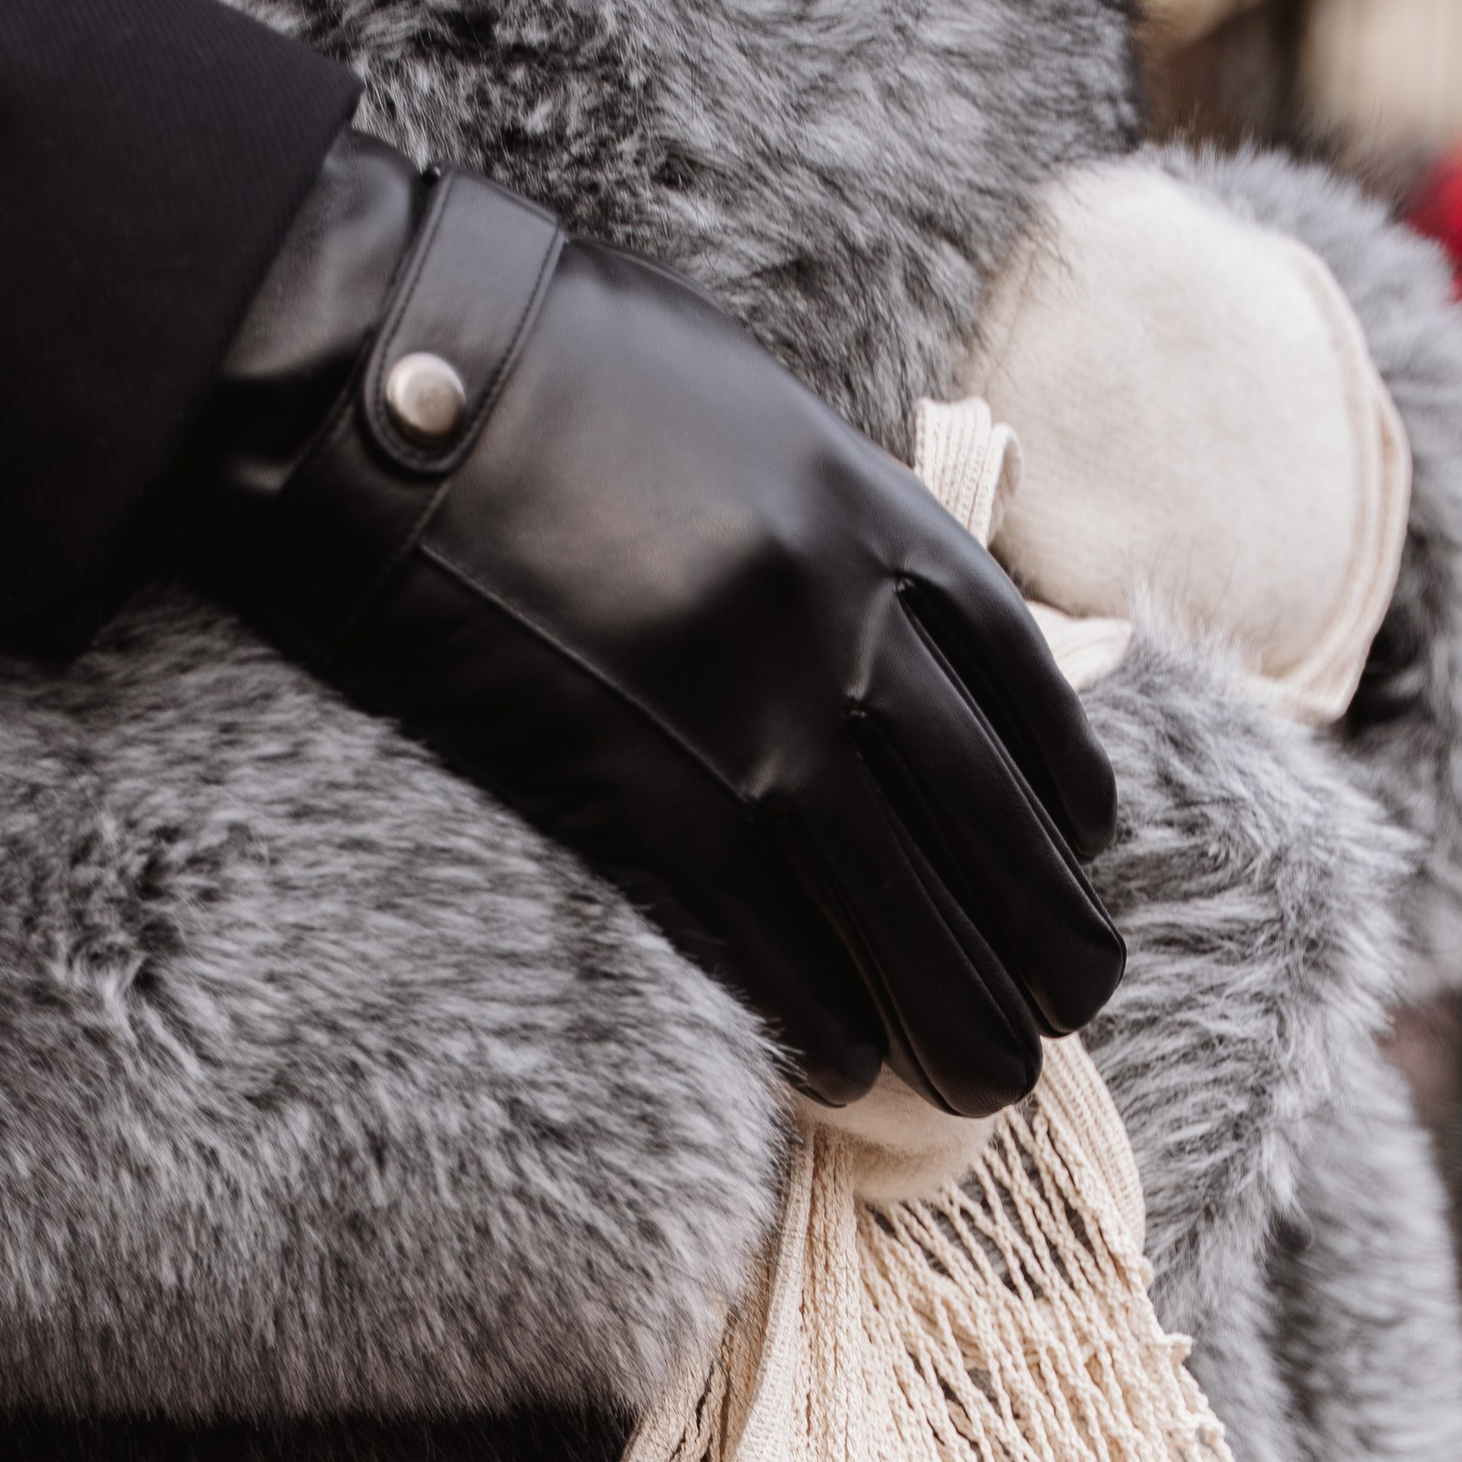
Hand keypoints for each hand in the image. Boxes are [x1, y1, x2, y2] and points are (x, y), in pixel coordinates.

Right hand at [178, 134, 1122, 1117]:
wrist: (386, 382)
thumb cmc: (551, 380)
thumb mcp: (754, 415)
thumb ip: (837, 524)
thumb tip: (888, 634)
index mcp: (879, 524)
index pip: (1032, 703)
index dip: (1070, 807)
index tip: (1075, 862)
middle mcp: (842, 636)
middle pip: (1002, 838)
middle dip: (1056, 948)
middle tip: (1069, 1008)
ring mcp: (748, 733)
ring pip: (912, 928)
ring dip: (964, 1025)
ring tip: (988, 1082)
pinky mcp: (646, 810)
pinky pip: (777, 959)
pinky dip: (828, 1029)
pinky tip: (847, 1065)